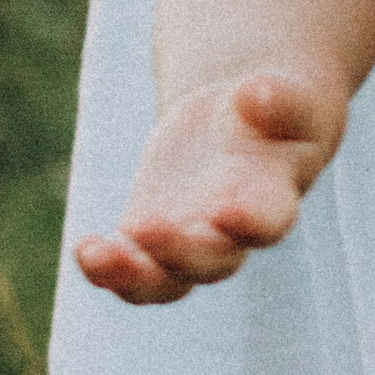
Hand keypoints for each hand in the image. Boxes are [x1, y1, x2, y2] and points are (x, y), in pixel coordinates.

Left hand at [74, 64, 347, 303]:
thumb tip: (257, 91)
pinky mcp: (153, 236)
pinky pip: (131, 270)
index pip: (268, 223)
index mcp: (274, 198)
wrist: (247, 120)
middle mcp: (233, 234)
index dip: (250, 223)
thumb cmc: (278, 110)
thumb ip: (282, 99)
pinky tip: (84, 248)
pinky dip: (105, 269)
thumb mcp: (290, 97)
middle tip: (144, 223)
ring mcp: (191, 241)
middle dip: (178, 252)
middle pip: (212, 264)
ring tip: (96, 256)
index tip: (226, 209)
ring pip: (167, 283)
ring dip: (133, 277)